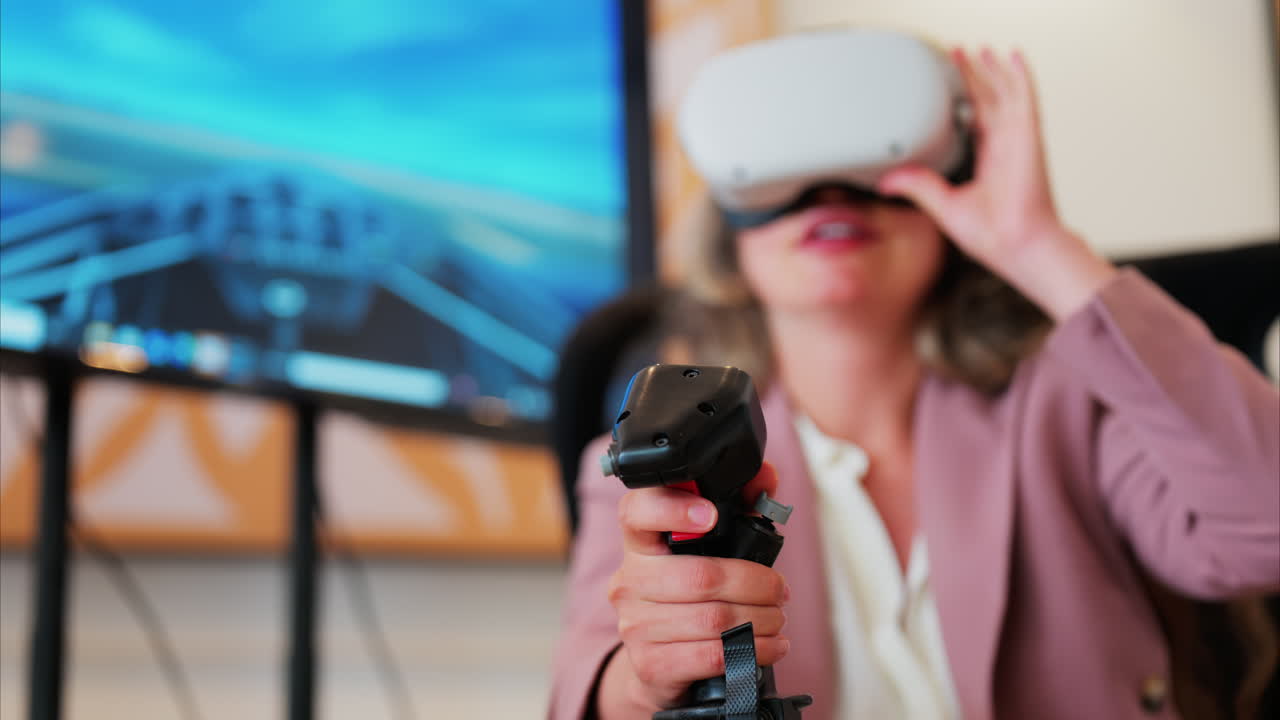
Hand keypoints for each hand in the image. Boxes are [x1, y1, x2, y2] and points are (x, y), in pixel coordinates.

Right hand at [597, 463, 790, 716]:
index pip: (637, 513)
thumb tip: (766, 475)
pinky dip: (753, 651)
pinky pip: (712, 655)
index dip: (672, 509)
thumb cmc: (688, 596)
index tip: (711, 514)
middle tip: (780, 590)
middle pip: (701, 576)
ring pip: (713, 618)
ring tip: (778, 619)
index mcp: (640, 543)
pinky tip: (771, 646)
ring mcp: (635, 625)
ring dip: (761, 620)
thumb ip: (737, 505)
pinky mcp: (651, 664)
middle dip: (756, 583)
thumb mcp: (708, 549)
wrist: (657, 664)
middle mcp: (629, 581)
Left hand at [878, 47, 1115, 319]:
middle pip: (987, 101)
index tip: (947, 84)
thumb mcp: (943, 206)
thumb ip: (918, 186)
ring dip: (991, 70)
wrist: (1017, 245)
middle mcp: (1004, 147)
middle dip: (973, 77)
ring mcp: (1017, 139)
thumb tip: (887, 182)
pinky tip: (1011, 56)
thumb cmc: (992, 235)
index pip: (973, 121)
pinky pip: (1024, 97)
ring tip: (979, 49)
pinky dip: (1019, 75)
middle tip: (956, 55)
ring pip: (1004, 93)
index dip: (962, 100)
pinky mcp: (1027, 136)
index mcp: (987, 162)